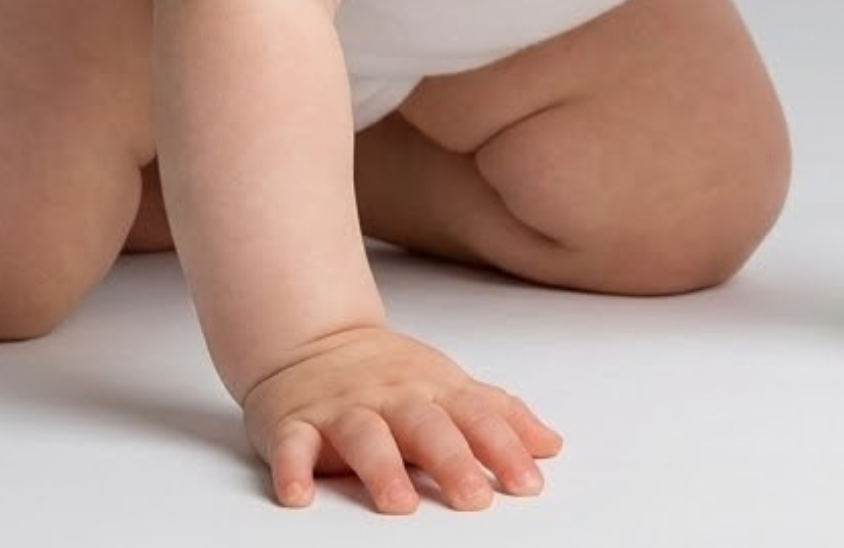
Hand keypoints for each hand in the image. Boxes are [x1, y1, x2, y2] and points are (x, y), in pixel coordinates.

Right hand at [241, 324, 561, 512]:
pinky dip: (292, 468)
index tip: (529, 482)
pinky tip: (297, 494)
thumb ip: (499, 415)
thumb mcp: (449, 385)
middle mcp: (391, 397)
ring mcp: (343, 409)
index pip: (476, 417)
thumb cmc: (388, 375)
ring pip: (364, 436)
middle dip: (452, 460)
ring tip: (399, 504)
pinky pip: (292, 445)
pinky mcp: (294, 423)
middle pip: (425, 426)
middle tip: (475, 498)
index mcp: (432, 390)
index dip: (503, 448)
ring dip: (381, 469)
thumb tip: (551, 446)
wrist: (310, 339)